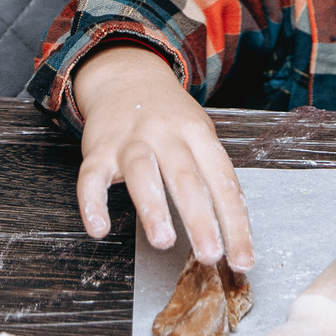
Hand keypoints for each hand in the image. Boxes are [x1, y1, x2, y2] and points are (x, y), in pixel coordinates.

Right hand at [69, 45, 252, 271]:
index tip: (242, 260)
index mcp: (198, 135)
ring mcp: (131, 141)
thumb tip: (231, 234)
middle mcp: (166, 135)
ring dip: (153, 208)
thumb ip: (211, 177)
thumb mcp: (200, 134)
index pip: (223, 182)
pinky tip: (99, 228)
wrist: (127, 75)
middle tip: (210, 255)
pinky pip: (92, 177)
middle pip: (186, 178)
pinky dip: (93, 203)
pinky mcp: (99, 149)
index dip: (235, 224)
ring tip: (163, 241)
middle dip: (200, 219)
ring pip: (142, 172)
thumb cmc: (170, 117)